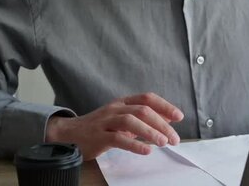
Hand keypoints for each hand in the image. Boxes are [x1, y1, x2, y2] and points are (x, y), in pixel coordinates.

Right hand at [45, 93, 183, 159]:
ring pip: (130, 121)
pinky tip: (146, 151)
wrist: (69, 134)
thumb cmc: (101, 127)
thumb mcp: (123, 119)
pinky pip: (118, 139)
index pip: (147, 98)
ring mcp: (105, 121)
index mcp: (123, 102)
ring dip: (150, 132)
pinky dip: (134, 144)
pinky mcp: (98, 136)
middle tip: (174, 138)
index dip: (164, 106)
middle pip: (142, 110)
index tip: (179, 117)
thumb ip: (143, 118)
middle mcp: (115, 108)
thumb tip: (169, 120)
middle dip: (161, 123)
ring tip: (163, 142)